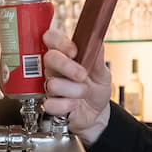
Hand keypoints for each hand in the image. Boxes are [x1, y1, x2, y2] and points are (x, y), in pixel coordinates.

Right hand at [42, 28, 111, 144]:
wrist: (98, 113)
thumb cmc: (96, 89)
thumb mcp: (102, 73)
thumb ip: (98, 58)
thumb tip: (98, 42)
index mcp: (66, 55)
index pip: (52, 38)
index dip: (59, 42)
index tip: (74, 51)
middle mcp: (55, 69)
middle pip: (49, 58)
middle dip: (67, 66)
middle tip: (82, 75)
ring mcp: (51, 86)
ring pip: (52, 83)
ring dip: (74, 90)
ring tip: (84, 93)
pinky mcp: (50, 104)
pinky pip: (51, 104)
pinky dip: (66, 105)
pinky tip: (74, 105)